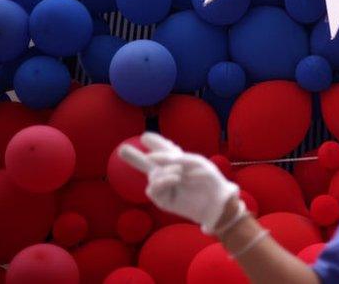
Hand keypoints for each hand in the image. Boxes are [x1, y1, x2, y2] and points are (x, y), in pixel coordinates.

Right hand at [119, 132, 238, 234]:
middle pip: (149, 163)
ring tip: (179, 173)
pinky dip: (163, 180)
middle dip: (135, 157)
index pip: (166, 150)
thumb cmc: (209, 180)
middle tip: (122, 149)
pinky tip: (175, 178)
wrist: (216, 201)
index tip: (146, 136)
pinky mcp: (164, 200)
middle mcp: (170, 173)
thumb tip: (151, 157)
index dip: (157, 142)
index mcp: (180, 162)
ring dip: (164, 171)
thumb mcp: (194, 162)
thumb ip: (172, 157)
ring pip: (152, 174)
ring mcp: (166, 187)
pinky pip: (153, 188)